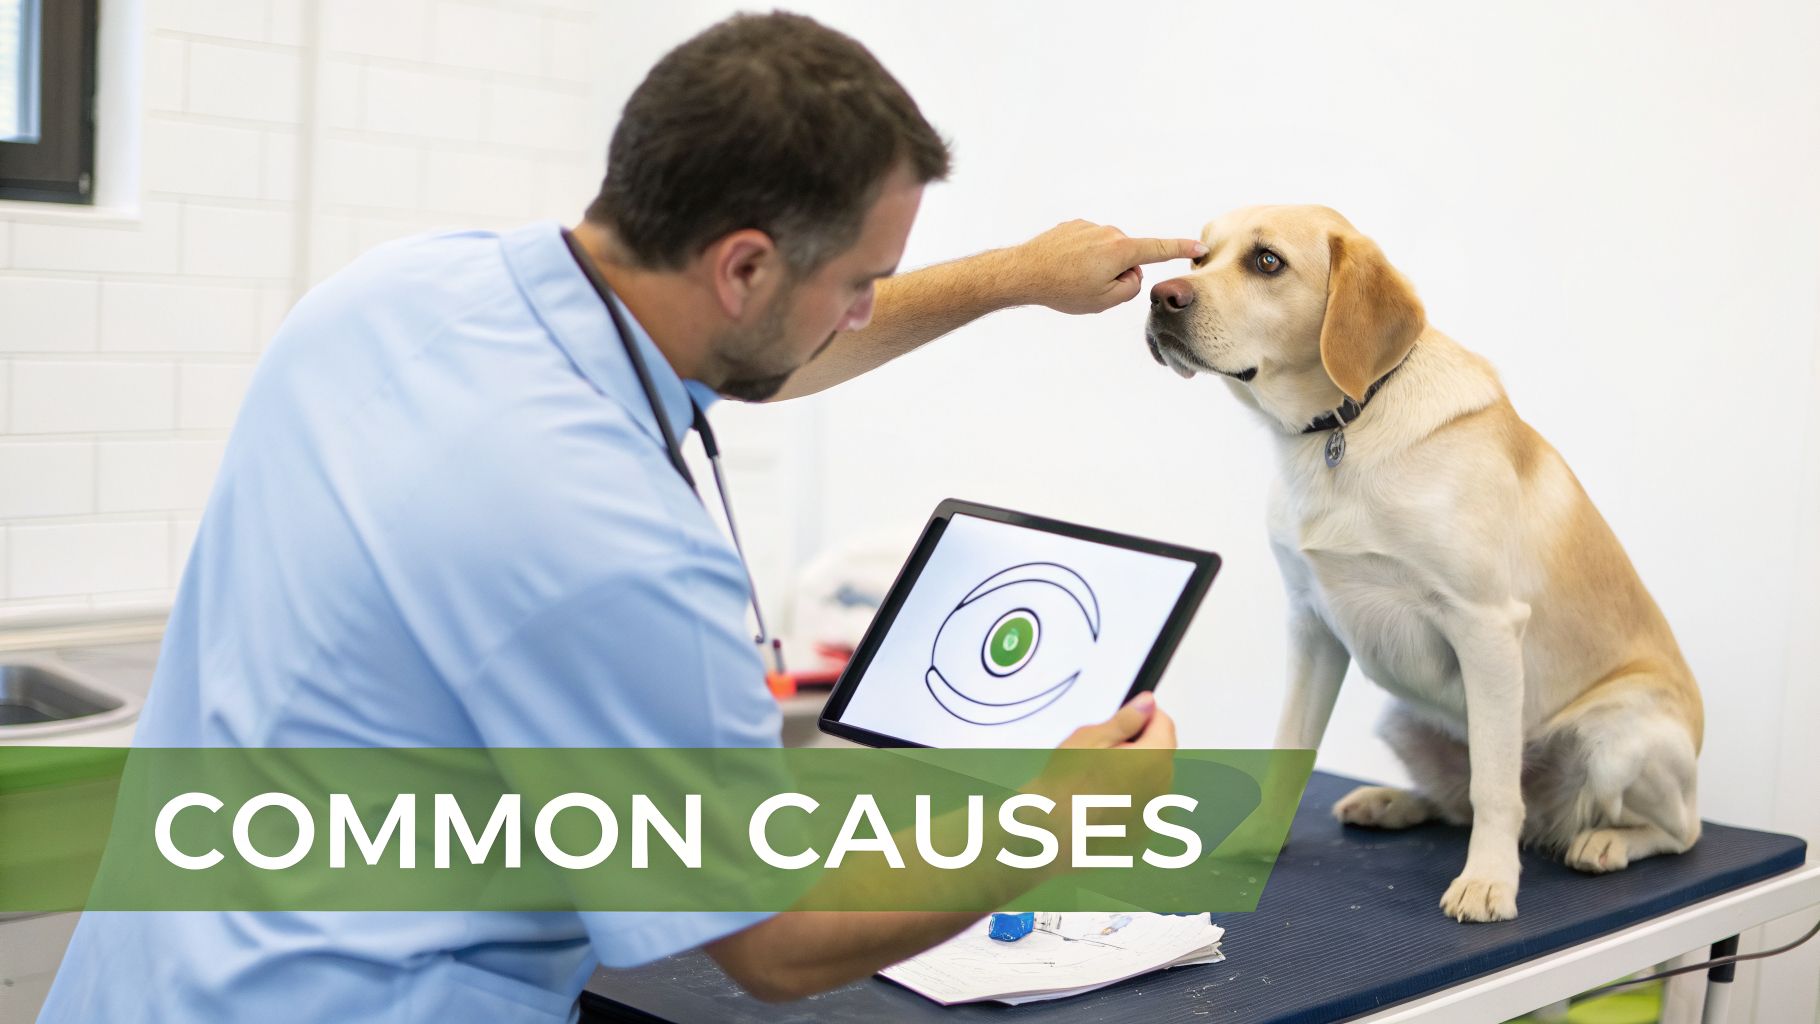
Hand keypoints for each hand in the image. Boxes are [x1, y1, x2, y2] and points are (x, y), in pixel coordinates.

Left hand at [1005, 221, 1206, 314]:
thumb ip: (1129, 288)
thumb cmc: (1063, 290)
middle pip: (1128, 257)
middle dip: (1118, 273)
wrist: (1023, 272)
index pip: (1159, 249)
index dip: (1181, 249)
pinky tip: (1063, 267)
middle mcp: (1108, 232)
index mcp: (1121, 250)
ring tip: (1072, 278)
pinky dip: (1082, 257)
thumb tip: (1132, 273)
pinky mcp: (1072, 226)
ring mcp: (1089, 226)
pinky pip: (1088, 245)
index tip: (1200, 246)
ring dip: (1098, 265)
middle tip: (1090, 289)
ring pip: (1107, 251)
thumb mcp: (1104, 301)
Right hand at [1029, 692, 1177, 843]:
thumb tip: (1147, 703)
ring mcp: (1155, 813)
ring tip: (1096, 779)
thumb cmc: (1067, 785)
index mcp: (1154, 759)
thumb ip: (1126, 718)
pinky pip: (1142, 804)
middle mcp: (1162, 787)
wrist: (1052, 832)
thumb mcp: (1092, 737)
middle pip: (1158, 753)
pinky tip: (1100, 800)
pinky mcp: (1144, 830)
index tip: (1123, 719)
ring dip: (1132, 773)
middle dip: (1136, 747)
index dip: (1143, 716)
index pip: (1164, 723)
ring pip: (1150, 779)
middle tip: (1099, 753)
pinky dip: (1127, 798)